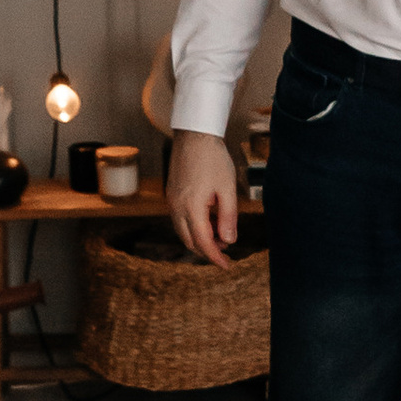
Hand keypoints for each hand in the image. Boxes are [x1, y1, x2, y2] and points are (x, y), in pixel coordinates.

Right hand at [167, 131, 239, 264]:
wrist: (194, 135)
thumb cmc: (213, 158)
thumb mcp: (227, 189)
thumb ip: (228, 217)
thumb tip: (229, 241)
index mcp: (191, 207)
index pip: (203, 242)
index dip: (215, 257)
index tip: (227, 265)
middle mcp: (177, 207)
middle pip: (189, 241)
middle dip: (207, 250)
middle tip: (226, 251)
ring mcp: (172, 201)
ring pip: (183, 231)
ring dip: (200, 238)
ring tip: (220, 233)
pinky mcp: (172, 194)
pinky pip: (180, 219)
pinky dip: (194, 226)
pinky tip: (209, 220)